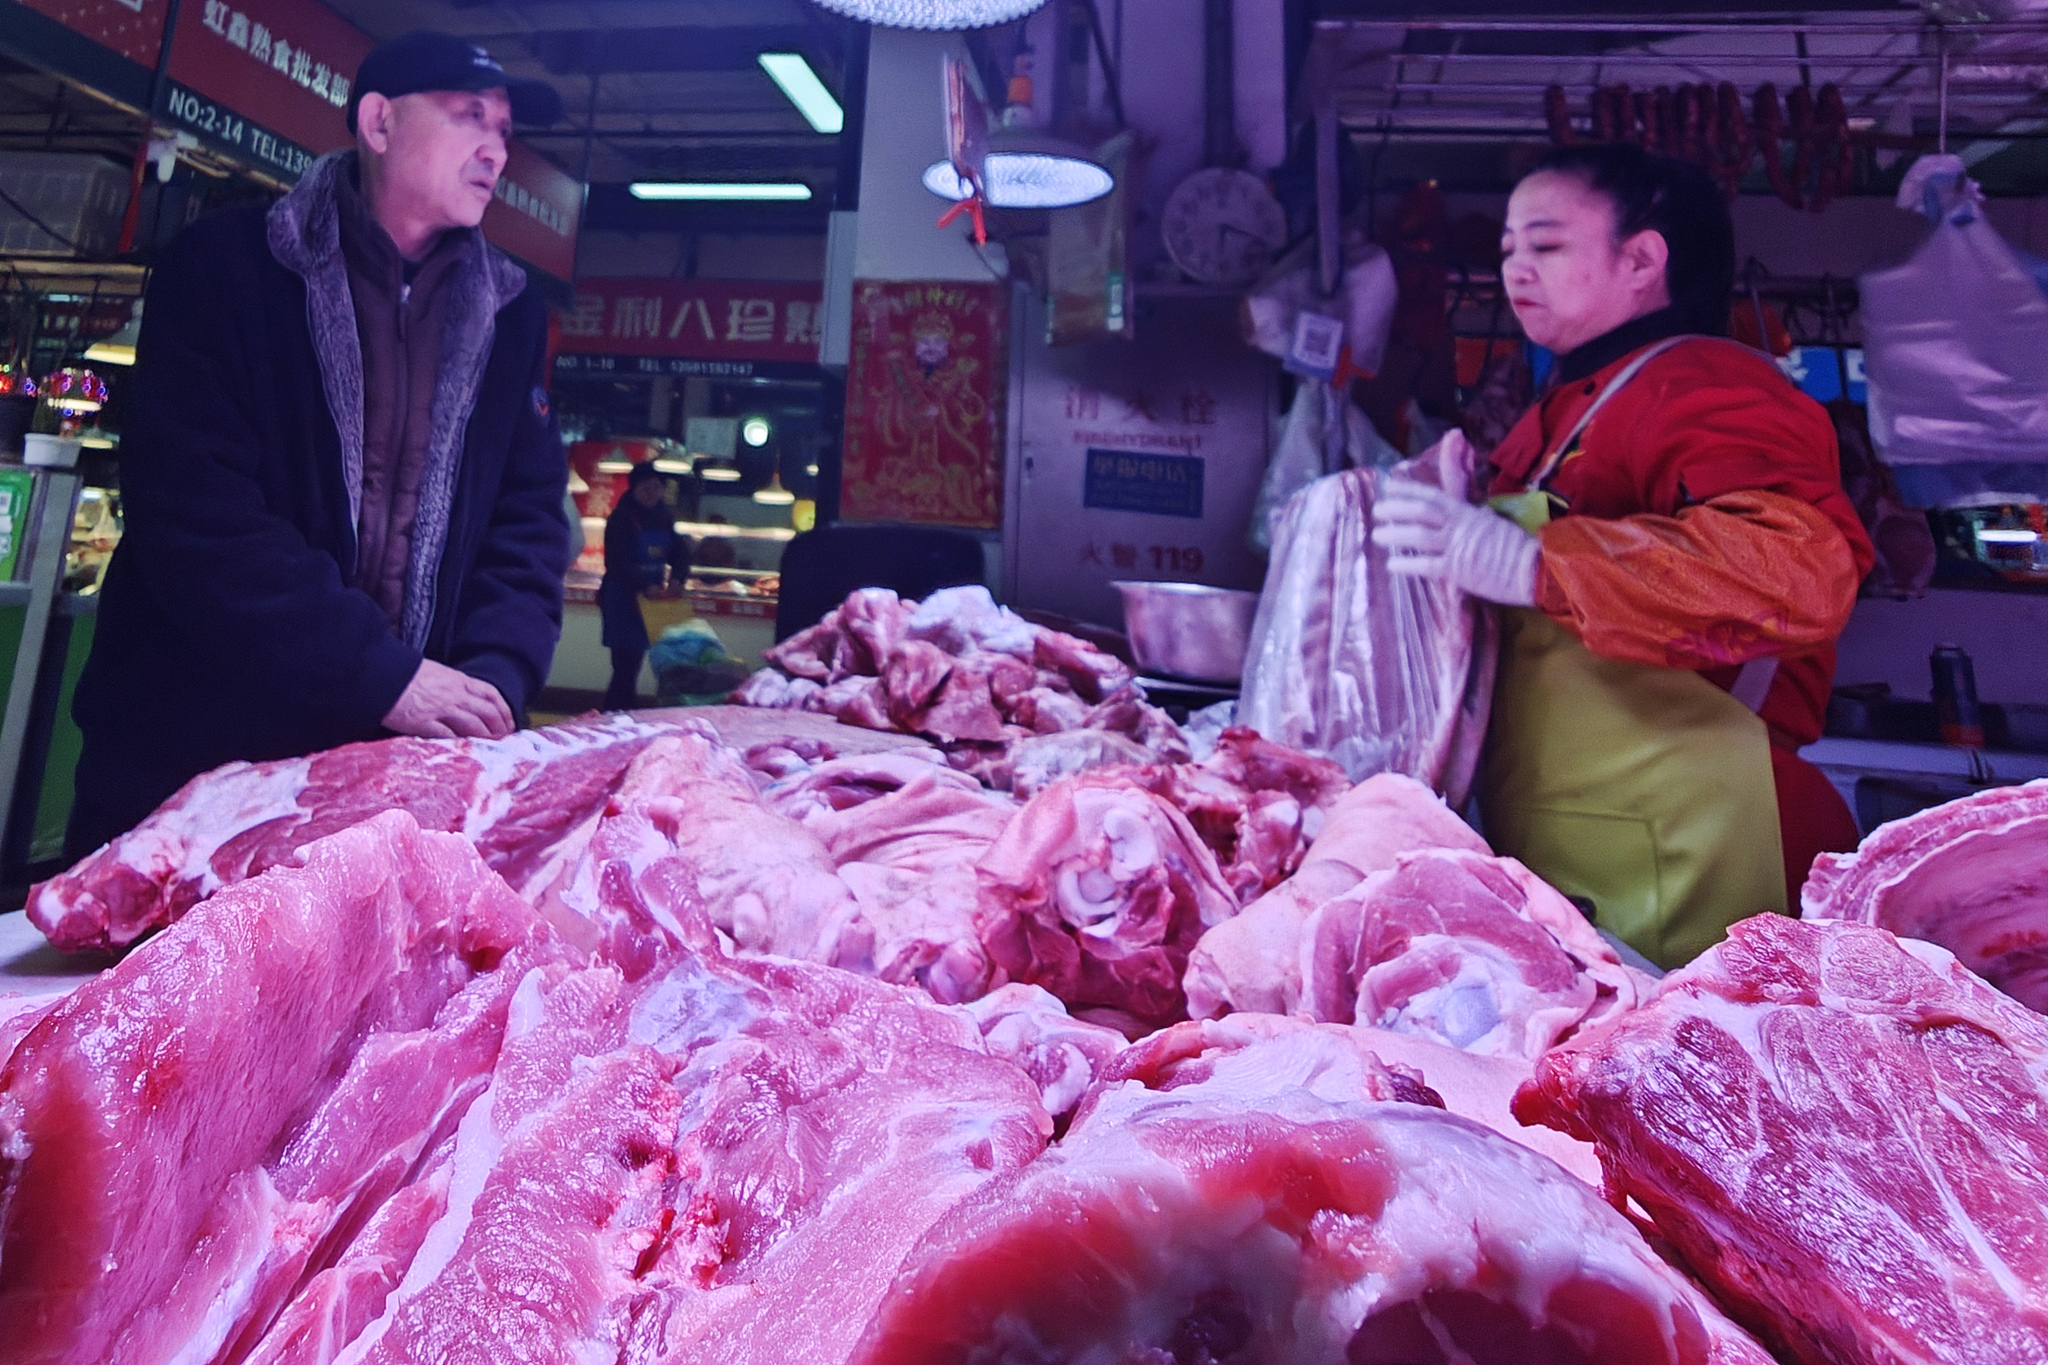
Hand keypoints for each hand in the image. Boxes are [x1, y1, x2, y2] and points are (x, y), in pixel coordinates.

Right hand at [382, 660, 514, 739]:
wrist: (381, 675)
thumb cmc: (405, 673)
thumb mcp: (436, 672)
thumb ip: (452, 684)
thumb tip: (463, 697)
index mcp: (458, 680)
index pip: (491, 694)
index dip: (504, 710)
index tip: (509, 721)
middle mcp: (454, 695)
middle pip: (487, 713)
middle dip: (500, 728)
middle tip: (504, 739)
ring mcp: (441, 709)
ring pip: (474, 726)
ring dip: (486, 738)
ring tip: (492, 748)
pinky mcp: (425, 723)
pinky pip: (449, 736)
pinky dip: (460, 744)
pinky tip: (467, 750)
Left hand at [1370, 477, 1540, 606]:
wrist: (1538, 569)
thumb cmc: (1518, 550)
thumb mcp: (1493, 524)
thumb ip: (1474, 517)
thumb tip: (1466, 513)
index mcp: (1470, 512)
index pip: (1435, 495)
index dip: (1410, 489)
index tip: (1390, 485)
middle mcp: (1461, 525)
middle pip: (1422, 511)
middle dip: (1396, 508)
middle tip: (1377, 510)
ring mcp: (1459, 546)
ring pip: (1419, 536)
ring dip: (1395, 534)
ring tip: (1377, 535)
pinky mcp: (1458, 570)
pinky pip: (1426, 565)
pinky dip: (1407, 565)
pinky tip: (1392, 565)